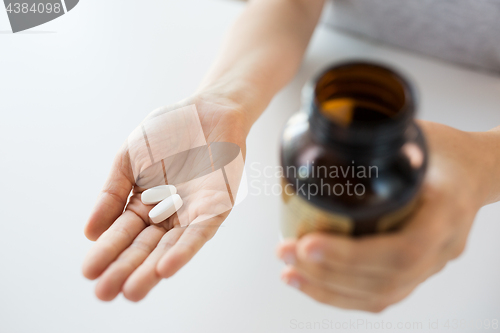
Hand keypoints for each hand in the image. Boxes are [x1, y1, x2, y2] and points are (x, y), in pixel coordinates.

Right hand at [82, 93, 247, 300]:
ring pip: (170, 248)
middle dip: (125, 269)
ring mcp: (191, 213)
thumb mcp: (130, 159)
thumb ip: (113, 193)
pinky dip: (183, 251)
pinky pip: (199, 233)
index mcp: (143, 203)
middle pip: (144, 247)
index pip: (122, 233)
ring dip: (151, 270)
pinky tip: (165, 268)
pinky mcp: (216, 209)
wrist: (206, 109)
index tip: (88, 271)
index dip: (107, 251)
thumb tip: (89, 232)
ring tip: (131, 292)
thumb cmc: (167, 131)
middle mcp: (167, 214)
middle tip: (104, 293)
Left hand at [277, 121, 493, 311]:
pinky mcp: (417, 270)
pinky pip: (381, 294)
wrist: (473, 170)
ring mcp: (431, 264)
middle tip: (286, 254)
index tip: (307, 244)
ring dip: (328, 289)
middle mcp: (441, 247)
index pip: (403, 249)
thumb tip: (318, 143)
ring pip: (381, 294)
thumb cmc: (446, 150)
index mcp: (446, 212)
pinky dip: (342, 294)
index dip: (351, 254)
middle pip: (385, 280)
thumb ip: (376, 144)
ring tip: (290, 273)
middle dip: (327, 273)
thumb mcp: (415, 136)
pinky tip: (312, 283)